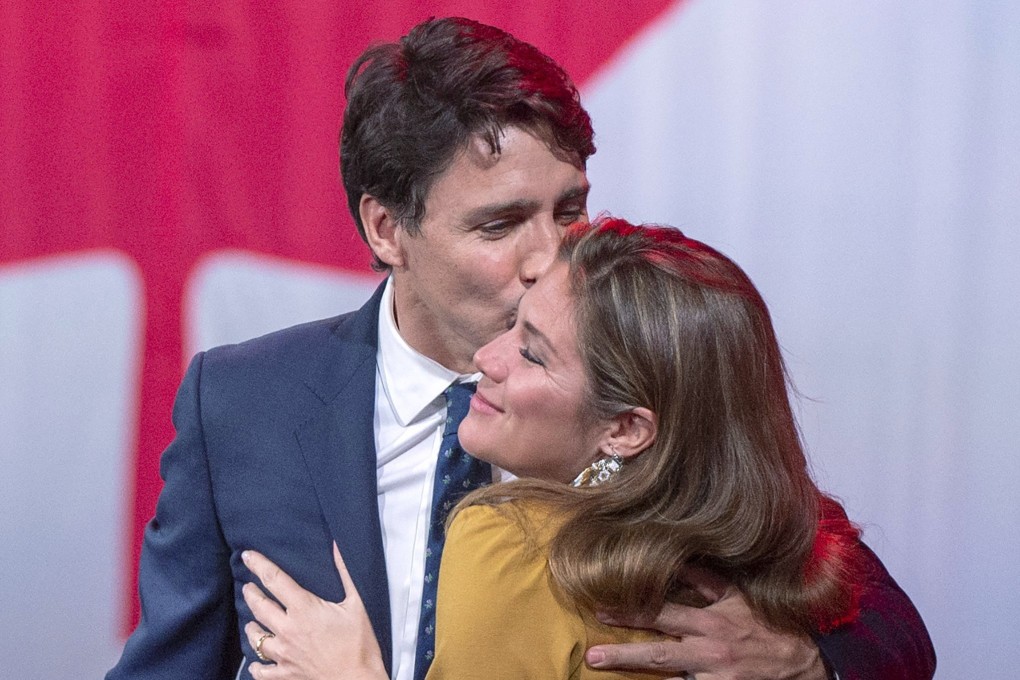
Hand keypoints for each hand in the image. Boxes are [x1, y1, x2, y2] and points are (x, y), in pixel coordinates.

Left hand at [241, 543, 387, 679]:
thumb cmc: (360, 644)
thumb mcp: (357, 604)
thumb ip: (345, 572)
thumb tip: (336, 546)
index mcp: (304, 608)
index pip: (274, 580)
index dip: (258, 564)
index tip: (247, 555)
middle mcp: (287, 629)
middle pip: (258, 606)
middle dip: (250, 593)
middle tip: (248, 587)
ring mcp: (283, 653)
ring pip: (255, 636)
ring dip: (251, 626)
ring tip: (251, 621)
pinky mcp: (285, 674)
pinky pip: (260, 670)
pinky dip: (256, 664)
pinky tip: (256, 661)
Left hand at [585, 569, 826, 679]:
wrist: (804, 661)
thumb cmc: (765, 622)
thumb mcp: (736, 594)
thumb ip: (703, 578)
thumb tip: (673, 556)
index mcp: (711, 620)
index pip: (663, 613)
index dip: (631, 611)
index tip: (602, 609)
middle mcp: (709, 650)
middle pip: (658, 652)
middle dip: (623, 653)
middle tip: (593, 654)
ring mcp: (714, 676)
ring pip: (669, 677)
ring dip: (638, 674)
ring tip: (607, 669)